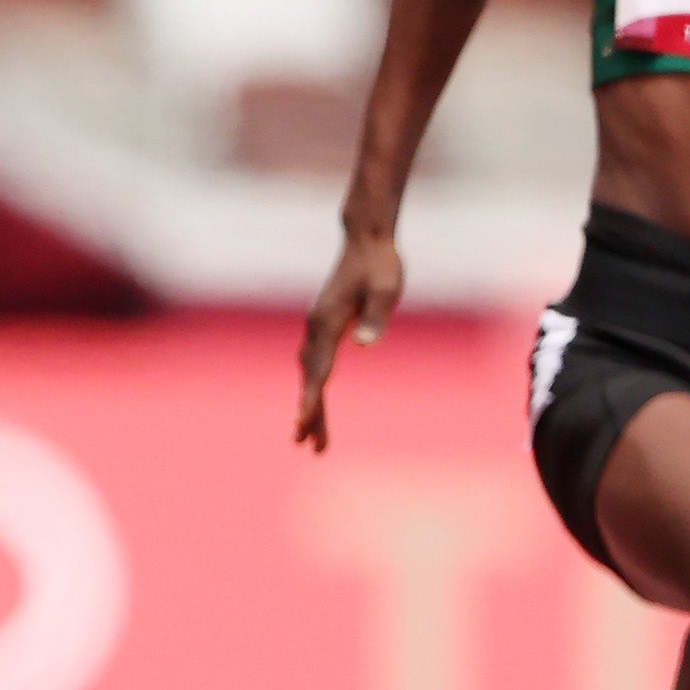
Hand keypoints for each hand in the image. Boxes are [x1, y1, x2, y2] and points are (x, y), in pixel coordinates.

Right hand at [295, 230, 403, 452]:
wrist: (367, 240)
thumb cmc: (381, 264)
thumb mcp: (386, 289)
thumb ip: (375, 316)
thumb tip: (366, 345)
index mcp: (327, 323)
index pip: (318, 370)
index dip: (311, 400)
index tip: (303, 425)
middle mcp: (316, 328)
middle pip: (311, 380)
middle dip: (310, 416)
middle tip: (310, 449)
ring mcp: (317, 328)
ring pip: (311, 375)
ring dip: (312, 407)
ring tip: (313, 442)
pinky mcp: (325, 326)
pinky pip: (316, 365)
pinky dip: (315, 388)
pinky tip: (317, 403)